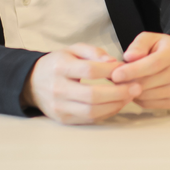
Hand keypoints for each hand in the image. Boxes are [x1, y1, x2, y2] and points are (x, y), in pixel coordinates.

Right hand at [22, 43, 139, 124]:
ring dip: (116, 105)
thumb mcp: (73, 50)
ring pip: (92, 110)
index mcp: (60, 67)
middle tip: (136, 87)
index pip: (89, 70)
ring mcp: (60, 107)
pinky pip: (89, 119)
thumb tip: (113, 62)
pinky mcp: (63, 119)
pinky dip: (107, 112)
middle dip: (119, 92)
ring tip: (130, 96)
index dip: (111, 71)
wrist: (32, 83)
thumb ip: (94, 52)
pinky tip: (117, 104)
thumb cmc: (58, 64)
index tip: (127, 69)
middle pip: (92, 95)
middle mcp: (58, 89)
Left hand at [108, 32, 169, 109]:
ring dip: (132, 91)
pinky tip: (139, 89)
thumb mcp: (150, 39)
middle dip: (127, 82)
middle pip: (148, 82)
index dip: (133, 70)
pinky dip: (139, 99)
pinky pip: (149, 104)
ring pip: (146, 96)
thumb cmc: (162, 49)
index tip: (115, 75)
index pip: (153, 64)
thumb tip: (129, 57)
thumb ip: (138, 45)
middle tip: (115, 79)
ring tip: (128, 81)